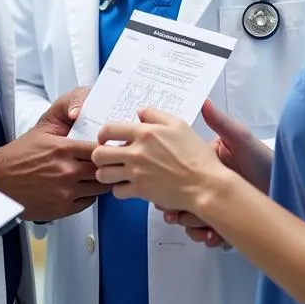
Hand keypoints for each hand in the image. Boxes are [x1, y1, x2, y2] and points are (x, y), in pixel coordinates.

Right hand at [0, 89, 107, 220]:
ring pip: (99, 188)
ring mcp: (65, 191)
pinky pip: (88, 202)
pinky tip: (82, 188)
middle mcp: (67, 171)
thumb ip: (69, 131)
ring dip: (99, 182)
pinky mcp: (62, 208)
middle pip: (102, 170)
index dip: (106, 150)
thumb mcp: (43, 132)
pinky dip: (89, 196)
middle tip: (106, 164)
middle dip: (105, 166)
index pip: (99, 150)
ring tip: (94, 176)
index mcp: (63, 149)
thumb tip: (91, 132)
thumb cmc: (19, 155)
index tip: (108, 150)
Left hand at [92, 107, 225, 211]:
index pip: (109, 129)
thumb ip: (156, 115)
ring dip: (106, 173)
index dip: (102, 134)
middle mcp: (136, 152)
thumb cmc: (196, 155)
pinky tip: (127, 185)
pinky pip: (117, 191)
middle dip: (100, 155)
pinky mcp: (140, 191)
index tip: (104, 139)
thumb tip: (139, 112)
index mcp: (144, 132)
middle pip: (99, 153)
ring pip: (103, 174)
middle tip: (108, 157)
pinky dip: (119, 189)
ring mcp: (136, 173)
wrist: (205, 183)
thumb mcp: (179, 125)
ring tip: (115, 172)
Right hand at [158, 103, 271, 245]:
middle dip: (176, 210)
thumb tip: (205, 103)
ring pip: (191, 218)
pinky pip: (209, 232)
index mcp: (205, 163)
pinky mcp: (225, 222)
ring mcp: (216, 204)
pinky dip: (208, 236)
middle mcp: (207, 185)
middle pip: (179, 199)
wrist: (287, 187)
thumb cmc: (263, 159)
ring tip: (201, 228)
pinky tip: (212, 236)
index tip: (163, 193)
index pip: (176, 175)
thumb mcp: (241, 139)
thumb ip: (221, 123)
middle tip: (175, 215)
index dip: (166, 186)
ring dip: (192, 225)